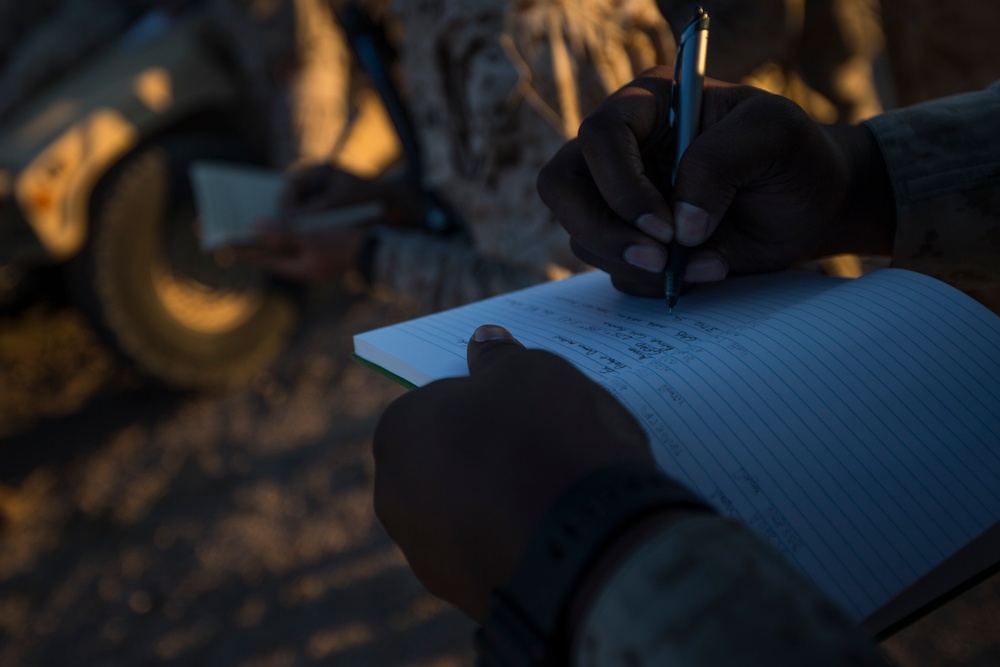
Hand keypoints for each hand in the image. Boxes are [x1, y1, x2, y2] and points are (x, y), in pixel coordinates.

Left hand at [232, 164, 420, 281]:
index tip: (222, 248)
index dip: (245, 252)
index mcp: (302, 268)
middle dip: (255, 241)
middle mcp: (308, 266)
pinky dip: (288, 229)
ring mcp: (318, 257)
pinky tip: (282, 217)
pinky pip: (301, 238)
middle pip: (274, 252)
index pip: (266, 260)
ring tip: (251, 222)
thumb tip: (255, 229)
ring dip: (271, 233)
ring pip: (287, 244)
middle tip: (231, 232)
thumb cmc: (345, 243)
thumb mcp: (311, 238)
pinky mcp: (327, 246)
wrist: (380, 244)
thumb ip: (282, 234)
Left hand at [372, 325, 652, 619]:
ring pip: (467, 508)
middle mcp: (394, 498)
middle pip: (446, 457)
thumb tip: (482, 342)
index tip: (526, 402)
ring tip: (560, 489)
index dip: (486, 398)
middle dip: (487, 450)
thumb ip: (498, 357)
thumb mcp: (530, 371)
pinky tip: (559, 529)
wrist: (587, 550)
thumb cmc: (549, 442)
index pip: (437, 400)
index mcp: (398, 433)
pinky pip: (492, 551)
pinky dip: (517, 539)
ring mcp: (427, 555)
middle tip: (545, 441)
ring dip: (500, 498)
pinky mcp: (465, 597)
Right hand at [537, 67, 893, 296]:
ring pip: (584, 237)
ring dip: (640, 264)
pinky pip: (614, 270)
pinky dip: (654, 283)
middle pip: (563, 188)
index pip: (600, 137)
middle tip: (659, 261)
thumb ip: (723, 162)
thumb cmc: (792, 154)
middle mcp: (621, 150)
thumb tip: (680, 226)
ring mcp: (618, 198)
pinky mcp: (630, 241)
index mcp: (647, 105)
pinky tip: (705, 270)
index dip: (620, 185)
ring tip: (710, 263)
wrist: (808, 204)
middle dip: (604, 232)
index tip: (665, 227)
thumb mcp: (775, 135)